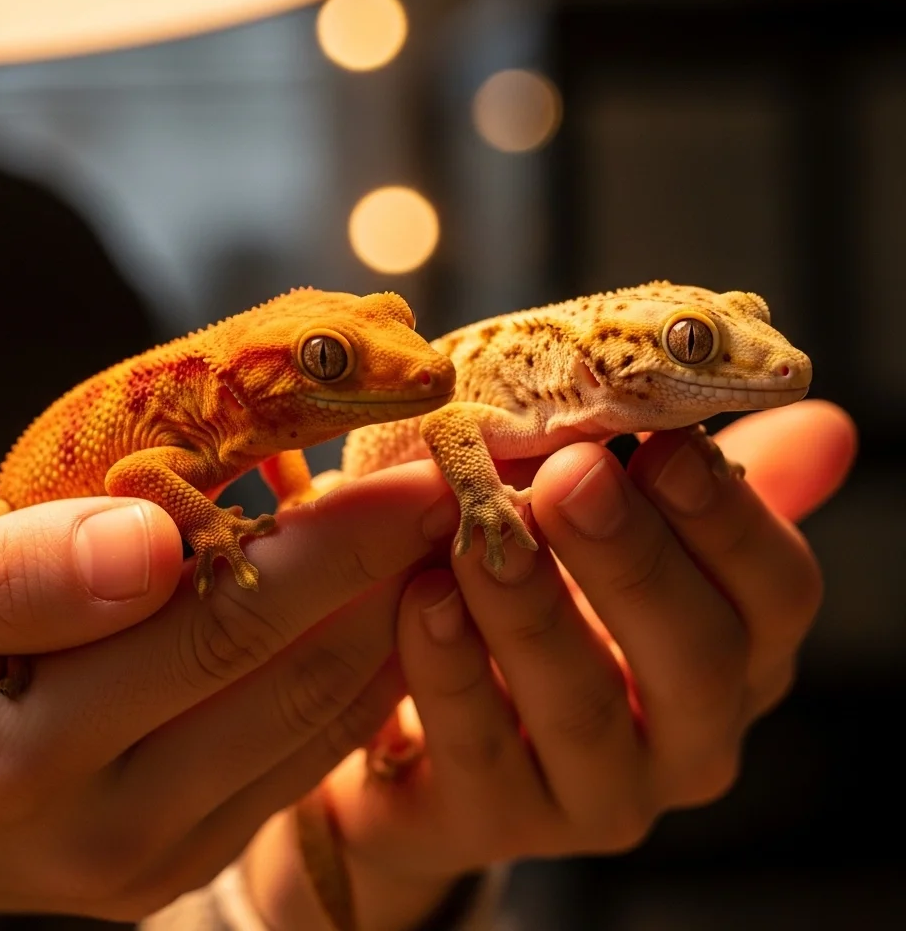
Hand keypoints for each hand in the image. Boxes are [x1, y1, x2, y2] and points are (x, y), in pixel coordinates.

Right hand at [0, 470, 461, 926]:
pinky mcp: (176, 858)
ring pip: (315, 730)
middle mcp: (107, 827)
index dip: (343, 541)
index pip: (228, 621)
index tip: (426, 471)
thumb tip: (153, 542)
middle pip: (293, 678)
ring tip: (457, 547)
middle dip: (395, 577)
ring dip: (397, 631)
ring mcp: (151, 857)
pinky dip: (356, 687)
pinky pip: (294, 766)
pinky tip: (394, 619)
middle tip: (472, 496)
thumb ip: (13, 576)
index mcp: (31, 754)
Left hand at [244, 400, 855, 930]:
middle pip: (697, 659)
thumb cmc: (547, 599)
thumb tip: (823, 425)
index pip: (777, 594)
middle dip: (634, 561)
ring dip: (534, 614)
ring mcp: (596, 792)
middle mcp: (685, 735)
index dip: (731, 519)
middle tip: (572, 477)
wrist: (434, 725)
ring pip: (585, 712)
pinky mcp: (497, 822)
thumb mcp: (616, 536)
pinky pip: (479, 751)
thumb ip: (696, 489)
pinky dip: (452, 670)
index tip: (668, 444)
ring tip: (484, 539)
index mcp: (733, 650)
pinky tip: (423, 600)